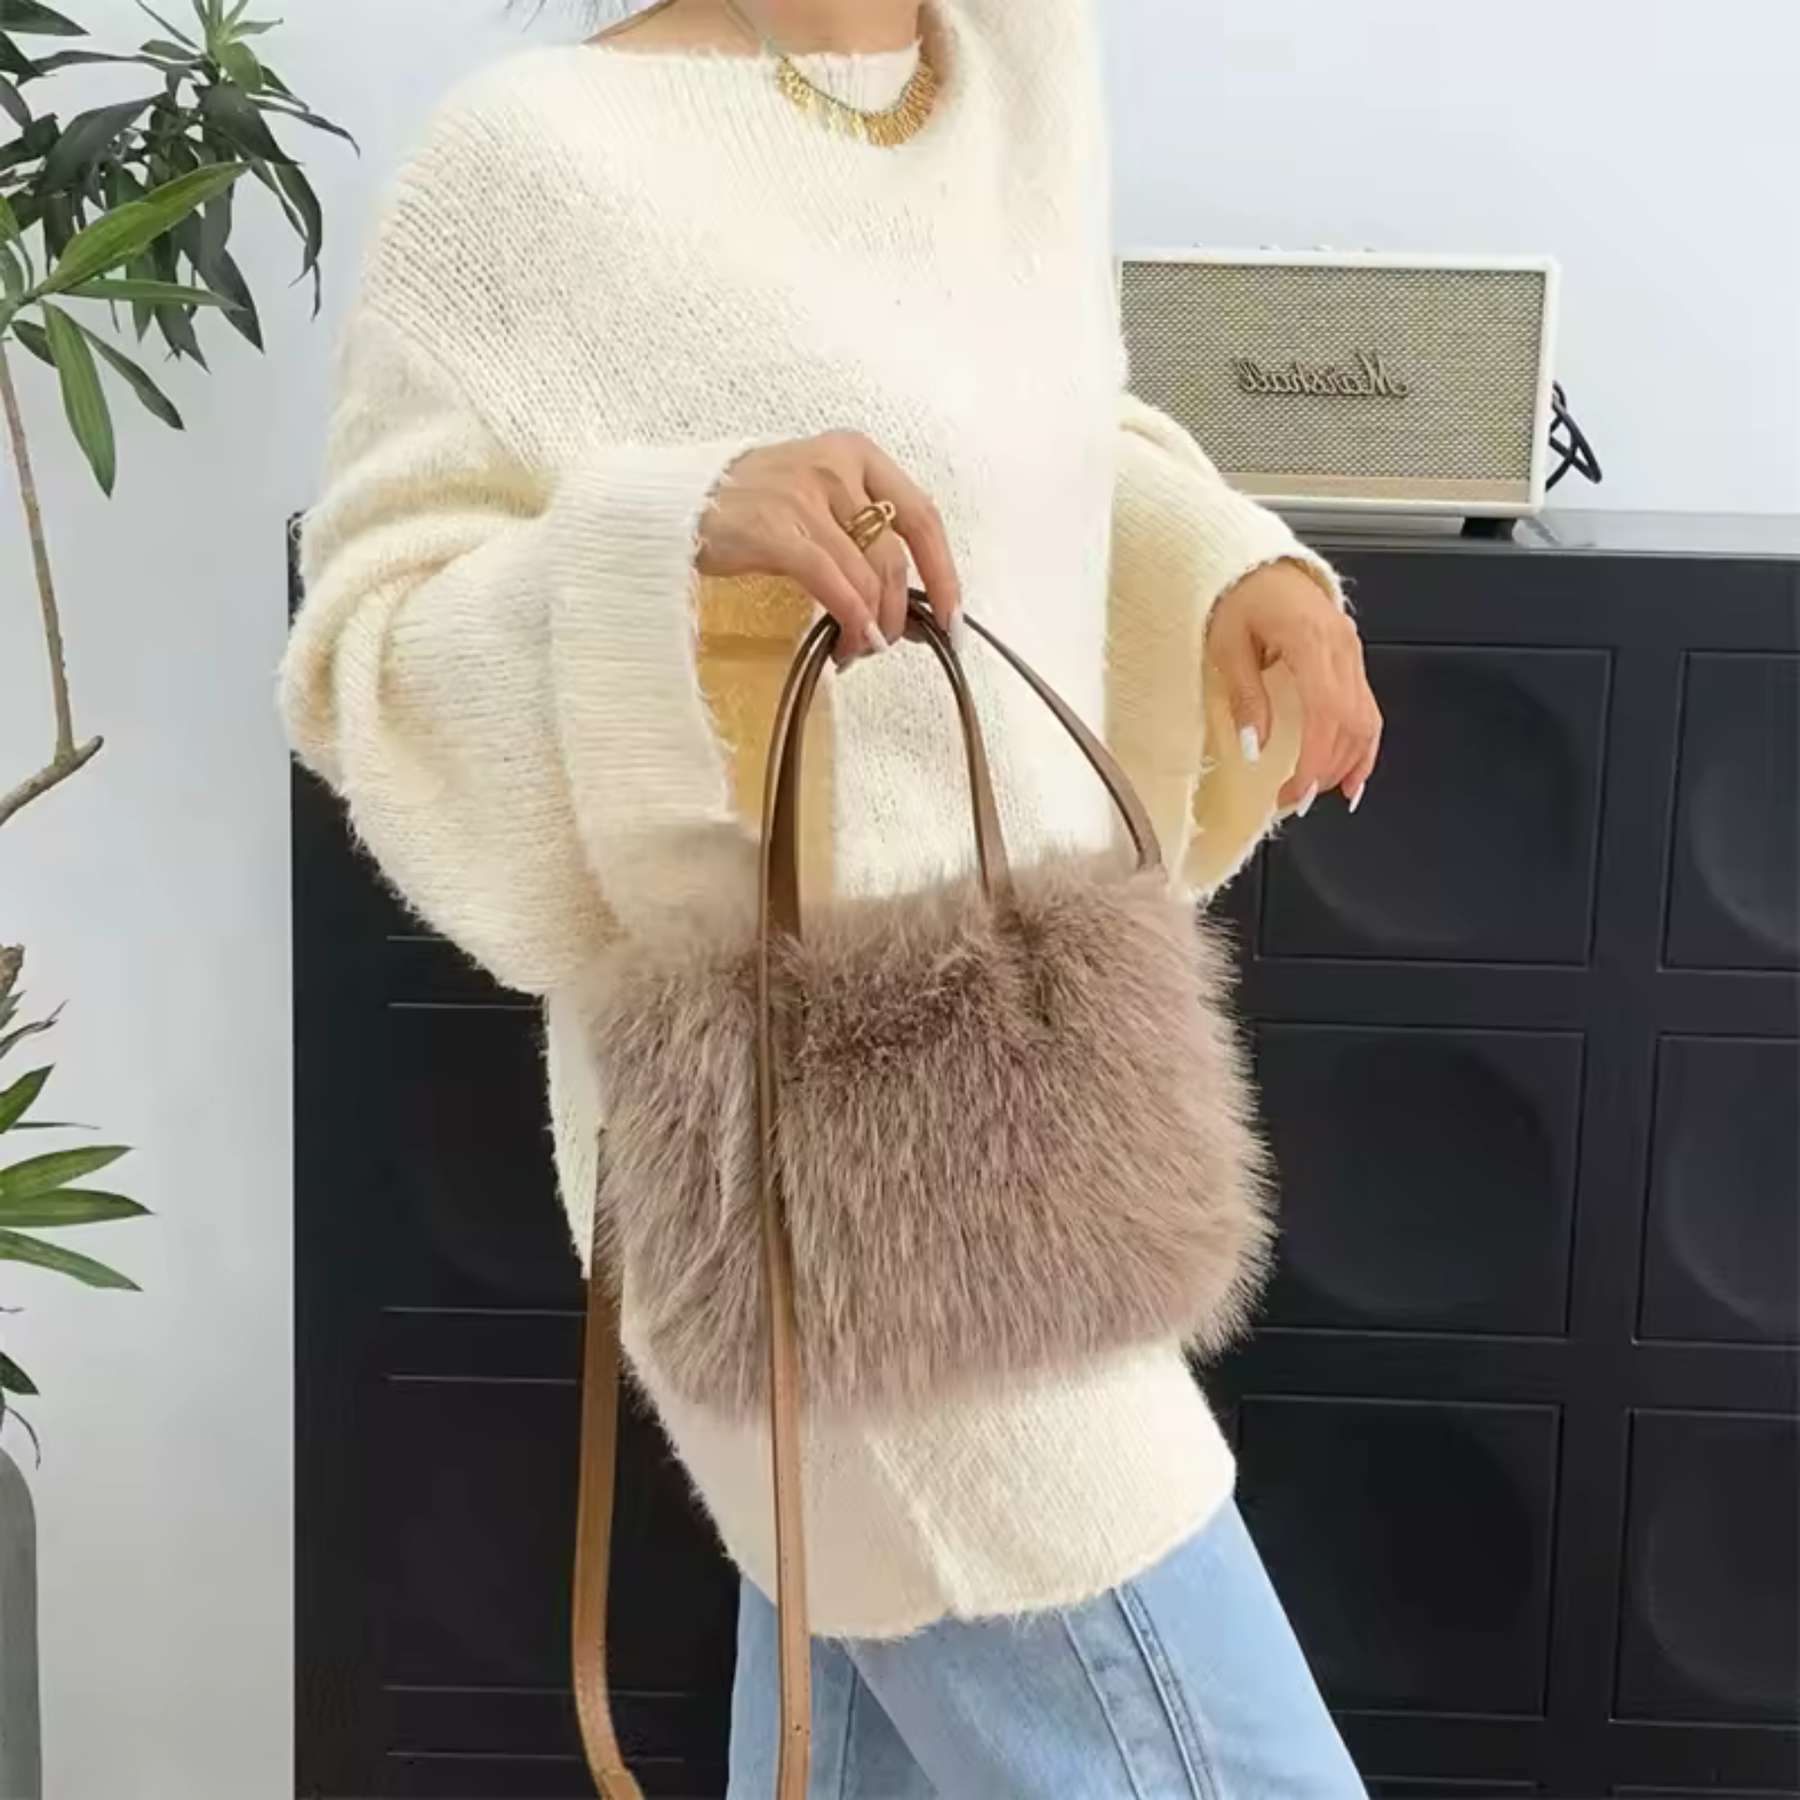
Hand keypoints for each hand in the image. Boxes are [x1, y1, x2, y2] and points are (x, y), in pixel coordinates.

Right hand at [699, 433, 961, 656]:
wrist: (671, 500)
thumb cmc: (745, 504)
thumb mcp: (813, 495)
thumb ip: (858, 532)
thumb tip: (903, 599)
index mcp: (855, 453)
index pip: (922, 515)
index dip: (944, 572)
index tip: (953, 616)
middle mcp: (836, 467)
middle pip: (894, 554)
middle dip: (898, 611)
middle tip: (886, 643)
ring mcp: (805, 496)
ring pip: (867, 574)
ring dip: (871, 625)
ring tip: (857, 649)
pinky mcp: (775, 529)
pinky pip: (832, 583)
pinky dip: (849, 618)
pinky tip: (846, 643)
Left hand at [1206, 561, 1382, 811]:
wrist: (1252, 561)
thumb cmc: (1235, 594)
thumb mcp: (1227, 646)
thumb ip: (1246, 697)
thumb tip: (1255, 747)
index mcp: (1311, 639)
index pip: (1326, 713)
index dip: (1315, 759)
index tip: (1297, 790)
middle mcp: (1341, 646)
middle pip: (1351, 722)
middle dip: (1326, 769)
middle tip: (1295, 798)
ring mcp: (1351, 650)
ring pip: (1367, 718)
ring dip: (1348, 762)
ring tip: (1320, 792)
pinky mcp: (1351, 656)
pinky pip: (1367, 706)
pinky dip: (1363, 744)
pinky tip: (1354, 773)